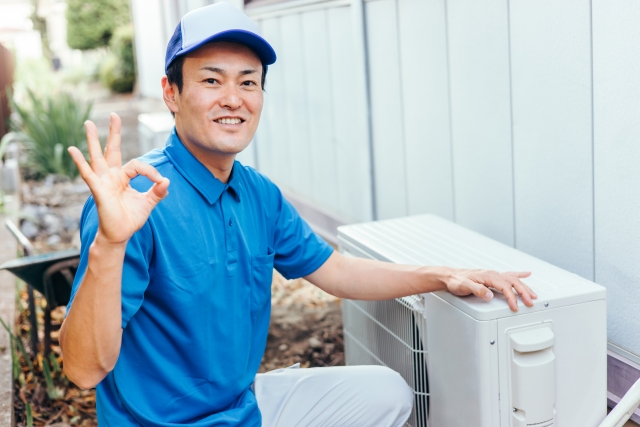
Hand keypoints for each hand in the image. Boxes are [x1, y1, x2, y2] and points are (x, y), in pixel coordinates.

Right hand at [68, 113, 169, 244]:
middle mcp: (111, 176)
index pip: (137, 165)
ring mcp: (103, 182)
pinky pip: (88, 175)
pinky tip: (73, 150)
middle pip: (111, 150)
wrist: (120, 235)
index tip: (160, 182)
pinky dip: (80, 163)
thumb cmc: (130, 218)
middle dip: (113, 133)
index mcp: (123, 177)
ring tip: (88, 124)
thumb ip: (158, 192)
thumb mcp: (148, 203)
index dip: (150, 171)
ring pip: (97, 157)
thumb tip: (167, 181)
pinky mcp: (98, 190)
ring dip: (93, 140)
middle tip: (113, 115)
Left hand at [443, 268, 535, 311]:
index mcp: (488, 276)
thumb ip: (477, 290)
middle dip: (523, 292)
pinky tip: (526, 274)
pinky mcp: (491, 278)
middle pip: (512, 282)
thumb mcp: (464, 286)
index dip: (511, 297)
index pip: (504, 286)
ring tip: (533, 294)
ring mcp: (492, 275)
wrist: (450, 276)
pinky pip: (509, 275)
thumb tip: (489, 295)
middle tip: (530, 302)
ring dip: (524, 286)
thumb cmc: (456, 281)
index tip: (515, 306)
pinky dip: (519, 274)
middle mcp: (492, 274)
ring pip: (513, 279)